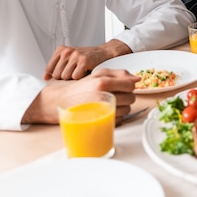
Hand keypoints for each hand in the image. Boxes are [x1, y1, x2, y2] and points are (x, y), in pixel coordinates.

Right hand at [23, 68, 140, 124]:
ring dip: (122, 107)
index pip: (130, 85)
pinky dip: (116, 117)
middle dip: (126, 97)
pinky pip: (120, 120)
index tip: (125, 87)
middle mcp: (102, 96)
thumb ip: (119, 73)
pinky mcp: (99, 122)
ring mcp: (101, 111)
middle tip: (116, 95)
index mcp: (103, 82)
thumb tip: (137, 78)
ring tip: (110, 103)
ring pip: (127, 110)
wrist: (59, 102)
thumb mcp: (98, 74)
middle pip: (131, 98)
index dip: (130, 86)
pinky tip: (106, 111)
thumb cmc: (80, 88)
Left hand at [44, 39, 131, 80]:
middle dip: (66, 76)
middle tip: (75, 71)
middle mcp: (67, 51)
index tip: (65, 72)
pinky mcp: (84, 61)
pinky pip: (75, 77)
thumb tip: (45, 77)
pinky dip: (81, 77)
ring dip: (74, 77)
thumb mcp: (69, 60)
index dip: (57, 74)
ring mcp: (75, 55)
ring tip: (80, 70)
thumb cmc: (86, 58)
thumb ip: (56, 67)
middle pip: (57, 75)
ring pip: (66, 77)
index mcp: (61, 50)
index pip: (49, 69)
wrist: (104, 53)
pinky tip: (86, 71)